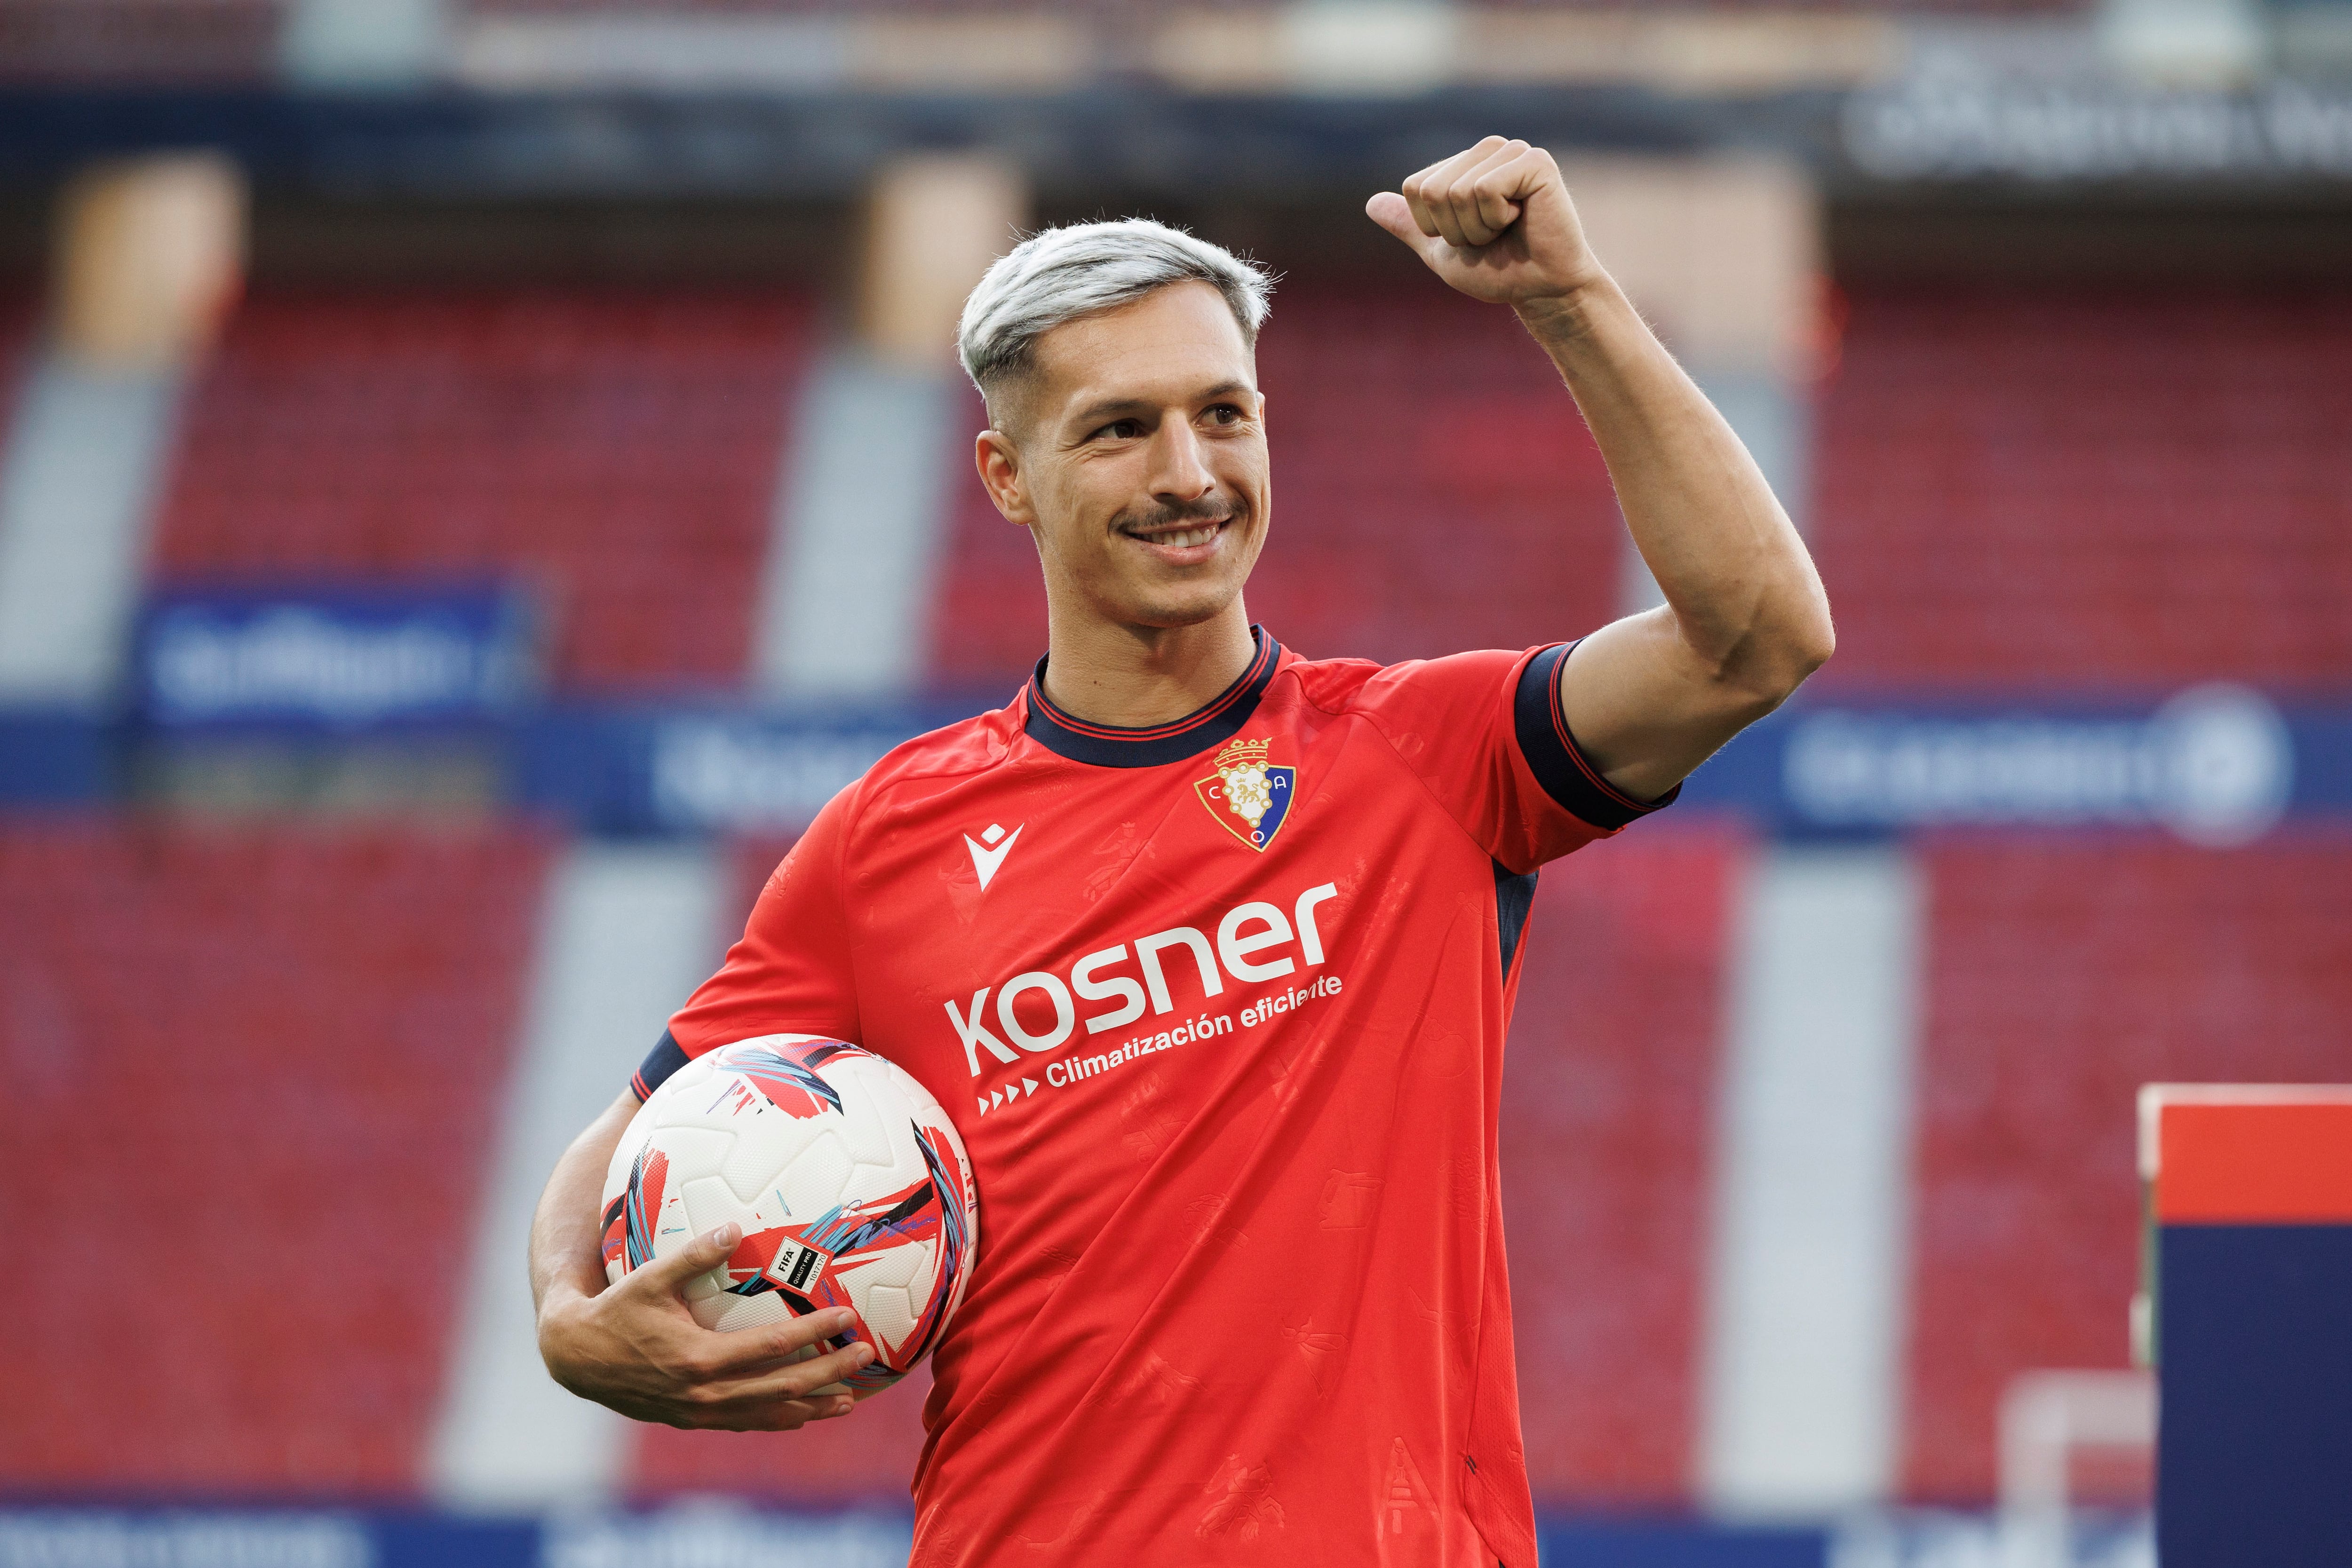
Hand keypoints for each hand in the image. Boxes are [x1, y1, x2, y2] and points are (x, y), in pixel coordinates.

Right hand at [537, 1221, 875, 1430]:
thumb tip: (734, 1227)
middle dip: (829, 1374)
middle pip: (783, 1387)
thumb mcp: (649, 1278)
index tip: (848, 1318)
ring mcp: (701, 1411)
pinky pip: (747, 1423)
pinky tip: (804, 1414)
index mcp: (700, 1357)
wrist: (577, 1359)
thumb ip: (693, 1255)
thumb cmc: (616, 1310)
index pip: (773, 1345)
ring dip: (812, 1406)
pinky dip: (780, 1419)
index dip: (814, 1333)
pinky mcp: (694, 1419)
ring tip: (850, 1400)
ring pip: (768, 1414)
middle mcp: (706, 1392)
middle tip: (866, 1357)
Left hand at [1366, 137, 1605, 311]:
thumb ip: (1409, 225)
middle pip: (1433, 190)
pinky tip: (1522, 219)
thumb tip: (1370, 204)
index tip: (1469, 237)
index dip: (1433, 226)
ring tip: (1506, 229)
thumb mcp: (1441, 251)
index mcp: (1463, 165)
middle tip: (1491, 237)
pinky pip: (1485, 189)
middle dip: (1455, 230)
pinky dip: (1496, 218)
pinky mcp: (1535, 162)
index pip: (1415, 189)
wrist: (1541, 291)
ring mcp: (1512, 151)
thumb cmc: (1498, 271)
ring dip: (1477, 228)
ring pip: (1458, 191)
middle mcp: (1487, 150)